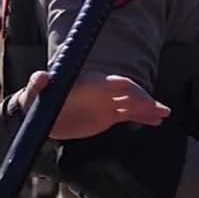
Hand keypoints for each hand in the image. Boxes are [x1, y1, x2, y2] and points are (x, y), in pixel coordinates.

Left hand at [16, 71, 171, 139]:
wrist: (39, 115)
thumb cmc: (36, 99)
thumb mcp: (33, 91)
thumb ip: (37, 83)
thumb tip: (42, 76)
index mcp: (87, 82)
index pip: (108, 81)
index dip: (121, 85)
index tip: (134, 90)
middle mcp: (101, 90)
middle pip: (127, 92)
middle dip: (142, 99)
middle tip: (157, 108)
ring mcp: (106, 102)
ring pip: (132, 103)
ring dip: (149, 107)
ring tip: (164, 114)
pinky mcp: (108, 115)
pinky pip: (130, 114)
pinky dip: (144, 116)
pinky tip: (157, 121)